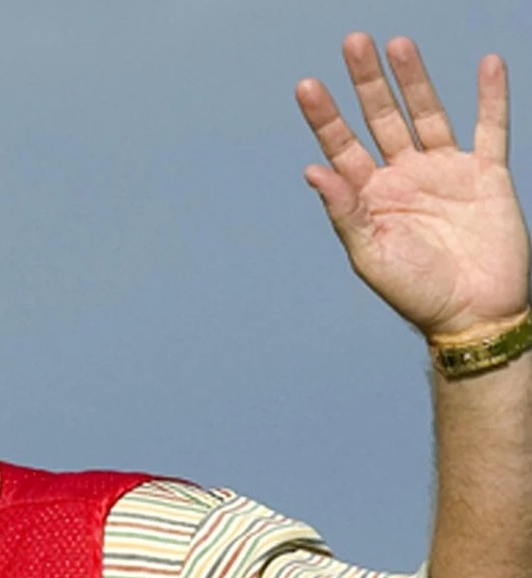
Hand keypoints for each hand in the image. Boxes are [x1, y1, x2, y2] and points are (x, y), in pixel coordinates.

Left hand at [297, 33, 529, 336]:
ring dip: (413, 80)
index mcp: (370, 198)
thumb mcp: (371, 255)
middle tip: (353, 42)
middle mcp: (404, 178)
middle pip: (381, 119)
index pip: (342, 147)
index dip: (325, 117)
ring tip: (397, 44)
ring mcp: (445, 173)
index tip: (307, 85)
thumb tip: (313, 171)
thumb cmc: (416, 293)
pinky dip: (491, 98)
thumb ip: (345, 212)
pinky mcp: (486, 176)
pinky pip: (490, 129)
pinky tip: (488, 65)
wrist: (472, 315)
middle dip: (367, 83)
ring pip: (427, 114)